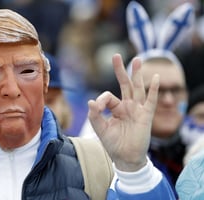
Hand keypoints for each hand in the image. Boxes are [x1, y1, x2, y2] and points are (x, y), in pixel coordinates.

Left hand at [88, 54, 158, 171]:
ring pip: (137, 88)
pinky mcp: (146, 116)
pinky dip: (153, 89)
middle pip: (124, 84)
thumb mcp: (100, 129)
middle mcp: (127, 106)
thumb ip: (94, 116)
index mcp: (116, 108)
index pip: (107, 97)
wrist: (125, 158)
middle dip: (120, 70)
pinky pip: (150, 100)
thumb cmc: (113, 144)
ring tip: (137, 60)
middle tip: (115, 56)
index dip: (100, 100)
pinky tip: (154, 77)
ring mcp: (137, 110)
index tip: (96, 108)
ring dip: (137, 74)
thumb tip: (90, 101)